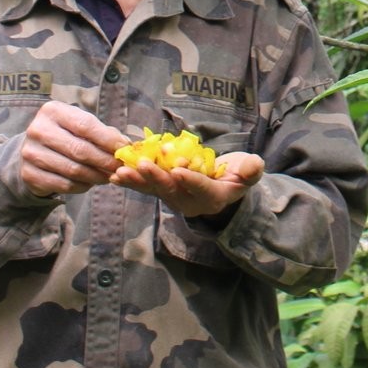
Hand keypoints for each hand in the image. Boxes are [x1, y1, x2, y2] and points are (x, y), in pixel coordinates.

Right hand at [19, 101, 126, 198]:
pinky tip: (90, 183)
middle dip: (104, 161)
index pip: (86, 126)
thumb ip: (103, 132)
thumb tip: (126, 146)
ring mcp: (30, 153)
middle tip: (119, 168)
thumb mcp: (79, 125)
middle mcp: (38, 130)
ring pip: (73, 170)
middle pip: (79, 150)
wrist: (32, 150)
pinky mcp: (29, 174)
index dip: (108, 139)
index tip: (124, 149)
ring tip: (108, 176)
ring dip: (95, 176)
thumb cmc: (64, 134)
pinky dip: (82, 186)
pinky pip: (63, 185)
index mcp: (53, 111)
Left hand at [111, 151, 264, 217]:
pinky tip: (114, 176)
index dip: (191, 180)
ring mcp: (175, 199)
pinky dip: (131, 182)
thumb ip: (251, 169)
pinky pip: (145, 188)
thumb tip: (253, 166)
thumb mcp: (249, 171)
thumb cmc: (238, 174)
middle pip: (172, 191)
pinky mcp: (163, 192)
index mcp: (214, 197)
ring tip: (121, 172)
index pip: (202, 188)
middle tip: (144, 164)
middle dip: (157, 178)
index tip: (178, 171)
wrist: (224, 186)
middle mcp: (191, 202)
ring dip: (137, 181)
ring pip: (155, 190)